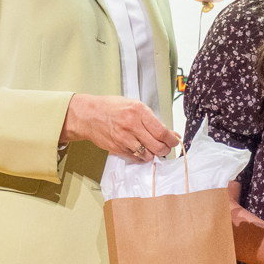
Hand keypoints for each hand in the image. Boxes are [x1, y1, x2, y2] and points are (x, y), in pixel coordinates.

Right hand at [60, 94, 178, 161]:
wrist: (89, 115)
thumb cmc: (112, 108)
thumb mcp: (135, 105)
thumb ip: (152, 119)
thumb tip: (170, 132)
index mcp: (139, 112)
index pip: (162, 131)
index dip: (172, 139)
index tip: (175, 141)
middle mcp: (132, 126)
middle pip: (157, 145)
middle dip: (166, 149)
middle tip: (167, 147)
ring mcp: (124, 139)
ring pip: (147, 155)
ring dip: (154, 154)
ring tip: (154, 149)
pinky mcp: (118, 149)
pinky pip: (136, 158)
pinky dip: (142, 157)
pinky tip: (142, 150)